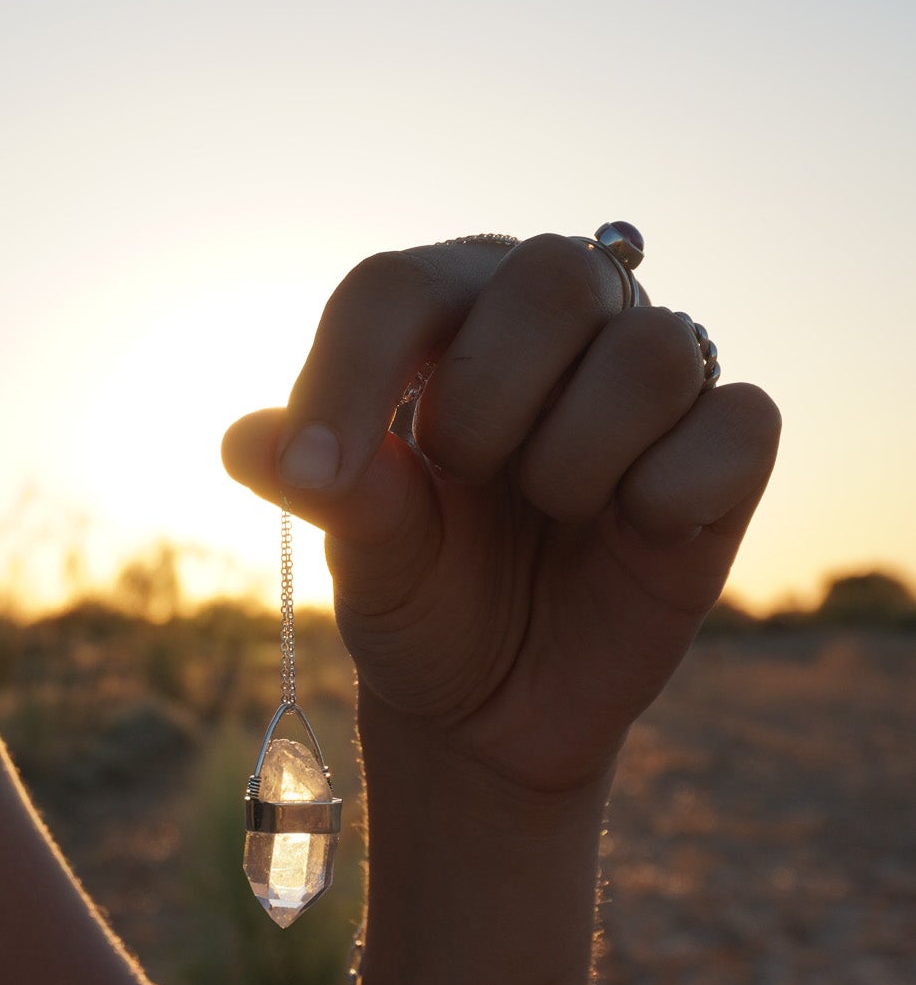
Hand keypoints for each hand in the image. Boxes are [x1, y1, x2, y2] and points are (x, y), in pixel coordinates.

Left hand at [223, 233, 781, 796]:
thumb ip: (333, 488)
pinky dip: (670, 489)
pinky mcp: (728, 452)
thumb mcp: (366, 553)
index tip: (310, 470)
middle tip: (464, 476)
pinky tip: (632, 528)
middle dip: (487, 399)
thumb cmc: (423, 596)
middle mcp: (563, 319)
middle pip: (552, 277)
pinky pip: (738, 424)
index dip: (349, 371)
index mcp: (452, 313)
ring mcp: (654, 381)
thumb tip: (248, 441)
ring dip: (577, 457)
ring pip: (652, 351)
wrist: (494, 708)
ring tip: (551, 507)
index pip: (398, 287)